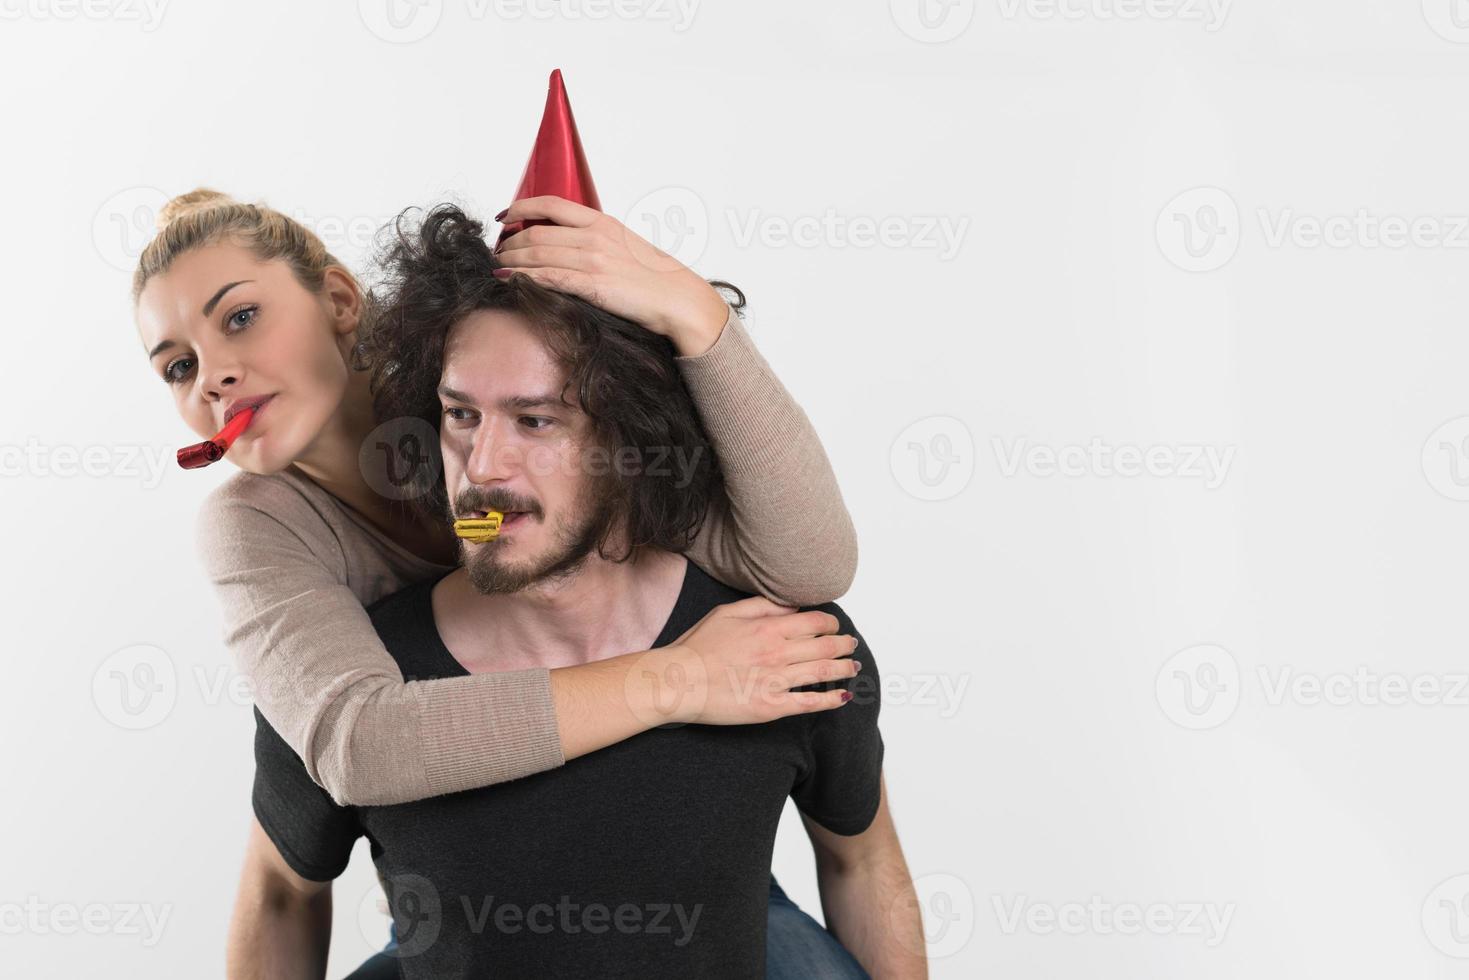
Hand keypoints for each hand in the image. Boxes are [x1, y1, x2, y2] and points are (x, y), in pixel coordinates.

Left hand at [493, 195, 730, 355]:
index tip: (503, 216)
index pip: (550, 205)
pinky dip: (523, 278)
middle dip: (509, 244)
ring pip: (537, 255)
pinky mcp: (593, 285)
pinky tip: (509, 281)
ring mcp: (593, 260)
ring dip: (510, 262)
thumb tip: (569, 243)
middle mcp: (594, 236)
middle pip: (536, 233)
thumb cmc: (655, 277)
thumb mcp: (625, 244)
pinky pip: (549, 278)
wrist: (678, 298)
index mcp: (602, 221)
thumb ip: (597, 239)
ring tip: (497, 268)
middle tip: (496, 253)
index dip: (520, 207)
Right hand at [656, 597, 860, 724]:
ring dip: (845, 668)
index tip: (835, 627)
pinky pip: (809, 703)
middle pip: (825, 646)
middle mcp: (777, 653)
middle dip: (844, 644)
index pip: (815, 622)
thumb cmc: (697, 646)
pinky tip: (842, 697)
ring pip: (823, 672)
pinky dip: (830, 700)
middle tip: (851, 644)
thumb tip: (791, 606)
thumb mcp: (727, 613)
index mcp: (768, 628)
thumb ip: (762, 606)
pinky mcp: (771, 706)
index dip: (831, 624)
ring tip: (854, 666)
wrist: (678, 682)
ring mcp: (776, 681)